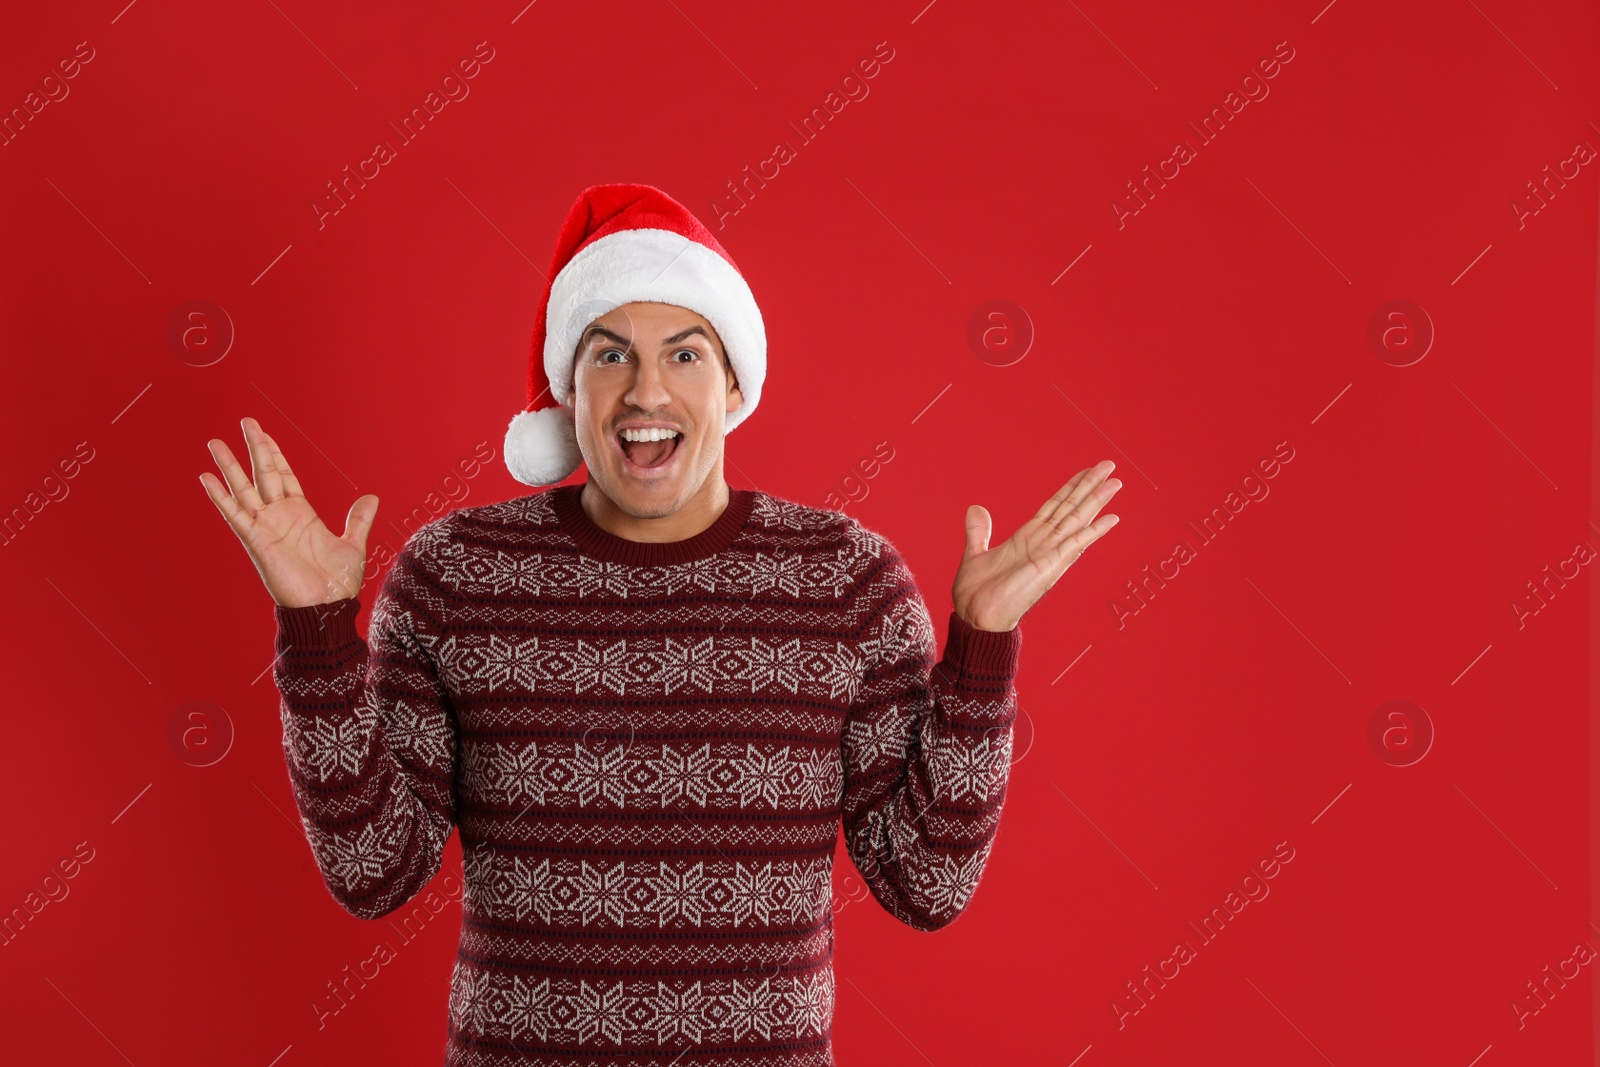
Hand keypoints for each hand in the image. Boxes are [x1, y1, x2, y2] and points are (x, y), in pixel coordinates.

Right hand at [200, 417, 379, 607]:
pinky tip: (206, 477)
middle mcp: (280, 516)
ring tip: (215, 442)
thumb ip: (358, 519)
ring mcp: (265, 527)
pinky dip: (220, 496)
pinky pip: (235, 514)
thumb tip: (372, 497)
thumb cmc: (338, 583)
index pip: (284, 475)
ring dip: (229, 465)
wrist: (327, 608)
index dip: (274, 453)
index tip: (264, 433)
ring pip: (244, 488)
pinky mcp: (256, 540)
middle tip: (245, 421)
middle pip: (263, 473)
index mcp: (301, 514)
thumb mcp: (353, 544)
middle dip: (255, 447)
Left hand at [952, 461, 1122, 631]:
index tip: (1087, 470)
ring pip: (1077, 520)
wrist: (974, 617)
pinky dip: (1094, 531)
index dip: (1071, 487)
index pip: (1055, 505)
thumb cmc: (977, 594)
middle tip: (1109, 465)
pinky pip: (1076, 544)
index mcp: (1028, 538)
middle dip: (1089, 486)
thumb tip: (976, 509)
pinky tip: (1112, 518)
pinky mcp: (1051, 567)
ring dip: (1096, 501)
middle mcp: (1043, 543)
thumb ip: (979, 531)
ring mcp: (1049, 554)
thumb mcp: (976, 553)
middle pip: (1071, 507)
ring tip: (1116, 482)